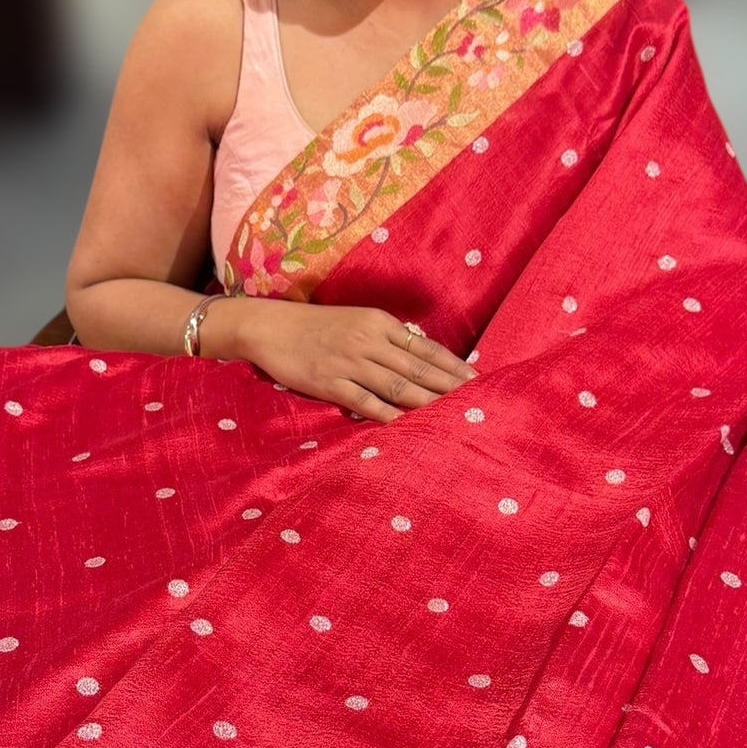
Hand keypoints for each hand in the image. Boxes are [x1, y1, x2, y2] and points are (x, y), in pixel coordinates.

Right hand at [222, 300, 478, 422]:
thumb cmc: (314, 326)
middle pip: (418, 367)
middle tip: (477, 401)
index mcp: (379, 322)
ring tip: (452, 416)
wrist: (269, 326)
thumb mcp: (356, 321)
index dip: (452, 365)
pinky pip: (366, 402)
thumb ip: (386, 338)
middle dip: (450, 386)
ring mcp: (350, 363)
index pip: (424, 346)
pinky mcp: (330, 383)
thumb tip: (419, 355)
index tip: (476, 379)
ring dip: (427, 402)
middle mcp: (369, 341)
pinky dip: (389, 415)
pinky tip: (408, 426)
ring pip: (398, 386)